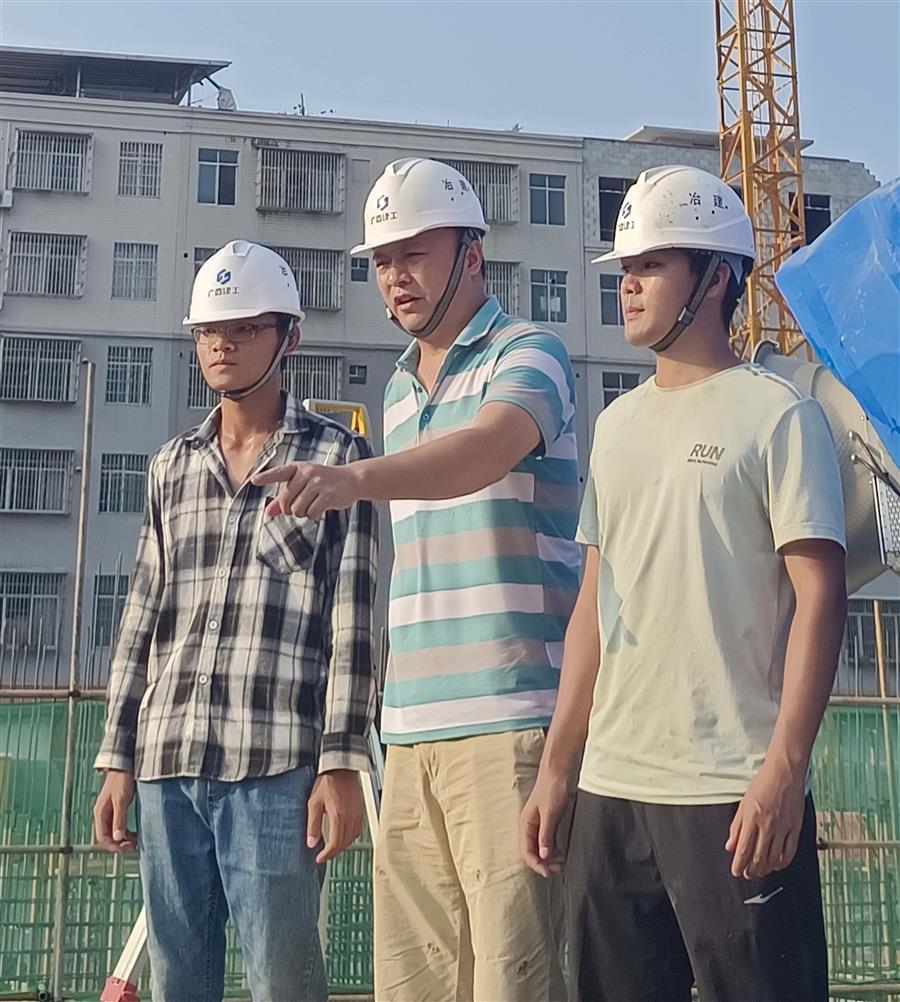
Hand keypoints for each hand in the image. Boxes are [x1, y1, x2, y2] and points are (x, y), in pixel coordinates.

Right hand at [93, 770, 137, 852]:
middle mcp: (102, 814)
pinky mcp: (116, 808)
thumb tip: (117, 838)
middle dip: (119, 844)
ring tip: (136, 842)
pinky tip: (134, 833)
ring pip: (113, 832)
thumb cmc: (122, 780)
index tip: (126, 849)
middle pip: (107, 836)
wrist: (125, 765)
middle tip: (134, 847)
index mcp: (100, 813)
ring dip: (123, 839)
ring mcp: (109, 812)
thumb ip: (119, 819)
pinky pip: (118, 825)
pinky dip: (125, 832)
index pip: (102, 837)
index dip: (113, 846)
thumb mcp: (121, 800)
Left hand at [252, 462, 361, 518]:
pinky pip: (311, 513)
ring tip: (313, 504)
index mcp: (298, 468)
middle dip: (290, 509)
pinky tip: (321, 507)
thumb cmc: (324, 482)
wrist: (351, 480)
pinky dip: (314, 515)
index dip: (266, 477)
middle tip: (301, 504)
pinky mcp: (328, 495)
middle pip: (286, 500)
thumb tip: (268, 512)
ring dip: (303, 512)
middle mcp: (307, 473)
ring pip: (298, 509)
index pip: (279, 473)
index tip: (253, 480)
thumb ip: (284, 498)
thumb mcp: (303, 484)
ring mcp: (318, 483)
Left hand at [306, 769, 363, 862]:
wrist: (341, 768)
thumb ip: (313, 824)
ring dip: (342, 846)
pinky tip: (343, 835)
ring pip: (352, 838)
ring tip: (332, 847)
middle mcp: (350, 818)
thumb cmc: (328, 781)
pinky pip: (357, 830)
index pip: (335, 844)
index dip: (327, 854)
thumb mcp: (314, 803)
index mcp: (338, 817)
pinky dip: (350, 837)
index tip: (320, 858)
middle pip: (344, 844)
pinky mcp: (360, 811)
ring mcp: (357, 814)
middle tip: (324, 855)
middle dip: (334, 852)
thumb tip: (311, 842)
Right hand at [520, 766, 569, 877]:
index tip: (548, 873)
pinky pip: (546, 840)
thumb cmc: (552, 788)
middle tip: (558, 870)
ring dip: (549, 857)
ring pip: (540, 847)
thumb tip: (543, 856)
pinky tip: (561, 852)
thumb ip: (545, 835)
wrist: (558, 771)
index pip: (526, 851)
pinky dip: (553, 849)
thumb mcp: (550, 814)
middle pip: (532, 851)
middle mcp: (529, 825)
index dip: (536, 864)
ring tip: (561, 863)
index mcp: (526, 823)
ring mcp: (538, 823)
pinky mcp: (547, 820)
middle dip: (543, 863)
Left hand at [726, 759, 805, 878]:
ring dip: (765, 868)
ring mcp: (783, 827)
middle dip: (751, 869)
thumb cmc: (762, 784)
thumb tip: (730, 846)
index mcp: (751, 818)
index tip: (736, 871)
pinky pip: (790, 851)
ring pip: (773, 857)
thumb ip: (736, 826)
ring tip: (759, 871)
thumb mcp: (743, 803)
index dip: (739, 864)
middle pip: (758, 856)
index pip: (743, 849)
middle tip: (747, 874)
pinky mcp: (795, 828)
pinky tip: (777, 865)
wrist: (784, 772)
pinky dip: (782, 862)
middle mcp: (767, 825)